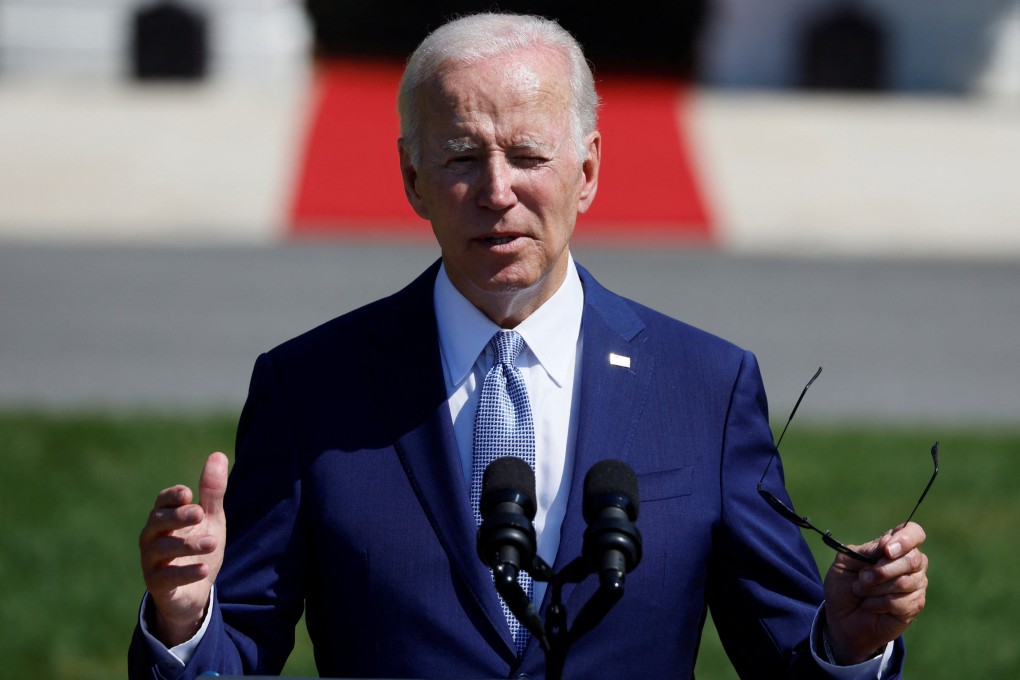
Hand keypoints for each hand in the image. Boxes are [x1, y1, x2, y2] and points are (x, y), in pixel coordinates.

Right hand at [139, 452, 228, 645]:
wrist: (196, 591)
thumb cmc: (199, 548)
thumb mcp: (210, 519)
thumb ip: (212, 492)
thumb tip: (217, 454)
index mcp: (165, 518)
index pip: (162, 502)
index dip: (171, 497)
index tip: (187, 493)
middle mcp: (152, 538)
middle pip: (158, 522)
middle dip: (177, 517)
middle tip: (200, 513)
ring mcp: (152, 562)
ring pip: (161, 549)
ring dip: (187, 544)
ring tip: (213, 542)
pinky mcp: (157, 586)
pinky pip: (166, 579)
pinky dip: (185, 573)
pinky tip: (204, 569)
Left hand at [823, 522, 927, 664]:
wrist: (841, 618)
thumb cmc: (844, 586)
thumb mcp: (846, 562)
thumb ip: (866, 550)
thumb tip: (887, 544)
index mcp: (893, 546)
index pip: (913, 532)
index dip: (905, 539)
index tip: (886, 550)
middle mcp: (910, 563)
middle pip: (913, 559)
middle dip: (881, 570)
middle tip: (862, 578)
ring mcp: (915, 584)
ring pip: (905, 582)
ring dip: (875, 588)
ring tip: (861, 591)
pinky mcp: (914, 605)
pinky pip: (902, 602)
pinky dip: (878, 603)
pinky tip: (870, 606)